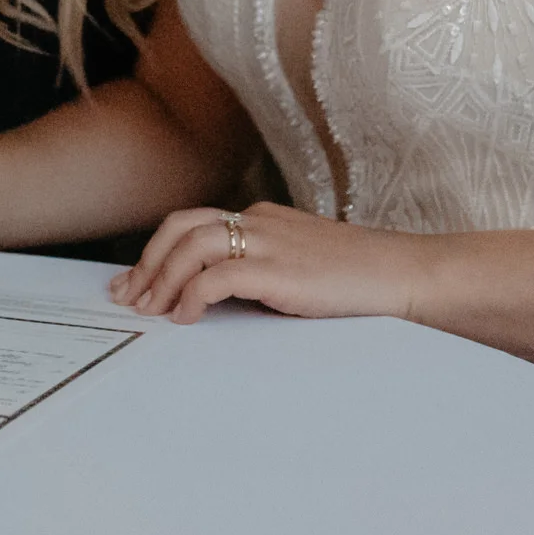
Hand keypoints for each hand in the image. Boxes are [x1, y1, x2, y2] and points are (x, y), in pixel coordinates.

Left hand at [108, 202, 425, 324]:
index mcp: (262, 216)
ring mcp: (268, 242)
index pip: (193, 222)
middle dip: (148, 262)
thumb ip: (263, 267)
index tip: (138, 280)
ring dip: (162, 279)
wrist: (403, 273)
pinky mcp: (278, 270)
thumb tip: (220, 294)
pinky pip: (216, 276)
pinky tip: (186, 318)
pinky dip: (192, 295)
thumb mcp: (301, 261)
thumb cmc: (358, 275)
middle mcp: (258, 221)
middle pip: (180, 226)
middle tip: (130, 297)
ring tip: (151, 311)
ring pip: (191, 246)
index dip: (158, 251)